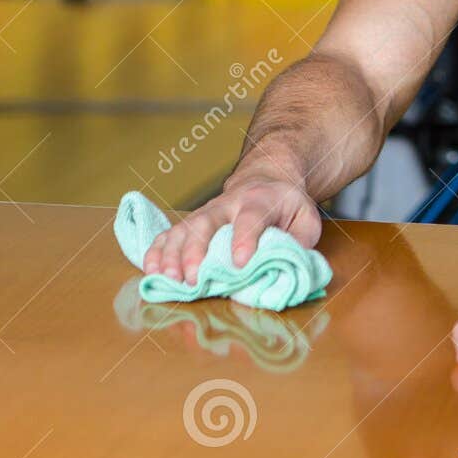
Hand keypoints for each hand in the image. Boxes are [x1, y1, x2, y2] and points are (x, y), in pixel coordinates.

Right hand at [142, 175, 321, 284]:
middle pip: (207, 223)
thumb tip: (283, 269)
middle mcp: (228, 204)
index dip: (245, 239)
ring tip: (168, 278)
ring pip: (183, 229)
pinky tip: (151, 270)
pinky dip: (158, 251)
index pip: (251, 218)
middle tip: (191, 278)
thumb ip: (299, 242)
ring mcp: (206, 212)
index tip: (240, 263)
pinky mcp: (192, 221)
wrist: (265, 178)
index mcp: (260, 201)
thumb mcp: (306, 218)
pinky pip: (169, 233)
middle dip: (196, 251)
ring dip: (172, 254)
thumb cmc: (287, 205)